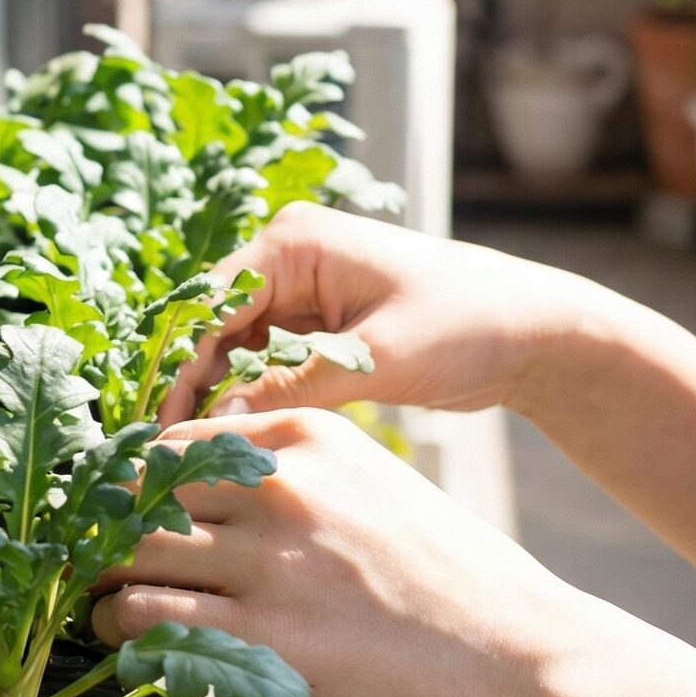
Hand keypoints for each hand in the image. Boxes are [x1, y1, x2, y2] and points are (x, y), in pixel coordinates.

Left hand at [92, 408, 566, 696]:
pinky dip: (122, 633)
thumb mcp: (376, 487)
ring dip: (104, 584)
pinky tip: (129, 645)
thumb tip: (219, 500)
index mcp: (306, 438)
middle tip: (97, 562)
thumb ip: (299, 480)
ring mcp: (270, 563)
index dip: (136, 483)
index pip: (177, 441)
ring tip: (104, 608)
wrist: (522, 654)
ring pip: (131, 555)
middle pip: (142, 493)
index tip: (123, 514)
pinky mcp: (266, 640)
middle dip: (109, 529)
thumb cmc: (455, 579)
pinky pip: (149, 623)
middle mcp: (280, 488)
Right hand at [159, 202, 564, 424]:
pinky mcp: (319, 326)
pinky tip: (233, 442)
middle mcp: (289, 258)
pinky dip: (252, 398)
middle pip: (215, 326)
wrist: (533, 332)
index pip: (211, 303)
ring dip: (218, 396)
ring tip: (190, 454)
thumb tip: (221, 424)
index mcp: (296, 242)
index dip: (182, 363)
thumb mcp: (377, 359)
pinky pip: (266, 363)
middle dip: (192, 384)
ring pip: (235, 349)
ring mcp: (302, 292)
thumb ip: (296, 386)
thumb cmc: (466, 324)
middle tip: (164, 448)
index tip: (161, 422)